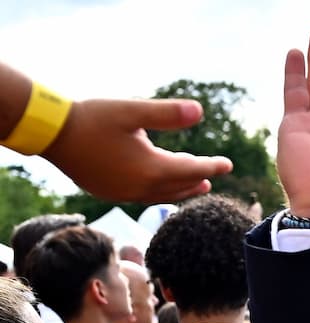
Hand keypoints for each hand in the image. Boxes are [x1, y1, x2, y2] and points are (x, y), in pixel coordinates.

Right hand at [41, 98, 232, 202]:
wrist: (51, 134)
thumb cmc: (92, 118)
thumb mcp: (132, 110)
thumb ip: (167, 113)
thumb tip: (201, 111)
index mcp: (151, 169)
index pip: (192, 170)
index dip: (212, 166)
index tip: (228, 164)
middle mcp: (140, 187)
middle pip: (180, 186)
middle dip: (199, 180)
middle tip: (215, 175)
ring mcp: (124, 194)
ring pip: (162, 195)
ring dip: (182, 189)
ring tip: (197, 185)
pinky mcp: (110, 193)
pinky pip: (144, 196)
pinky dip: (160, 191)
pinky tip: (160, 184)